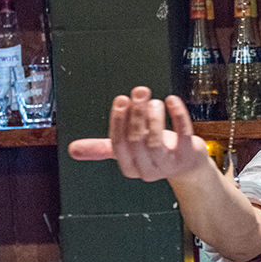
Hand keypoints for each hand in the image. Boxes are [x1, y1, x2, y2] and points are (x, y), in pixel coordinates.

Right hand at [68, 87, 214, 182]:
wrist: (189, 167)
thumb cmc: (156, 153)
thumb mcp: (128, 152)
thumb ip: (102, 148)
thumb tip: (72, 150)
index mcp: (130, 167)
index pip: (119, 144)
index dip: (119, 120)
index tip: (122, 100)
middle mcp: (147, 169)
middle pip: (137, 140)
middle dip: (136, 113)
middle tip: (139, 92)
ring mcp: (169, 164)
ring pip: (156, 140)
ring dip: (154, 116)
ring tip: (153, 100)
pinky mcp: (188, 155)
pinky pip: (183, 134)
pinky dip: (177, 115)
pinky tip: (172, 100)